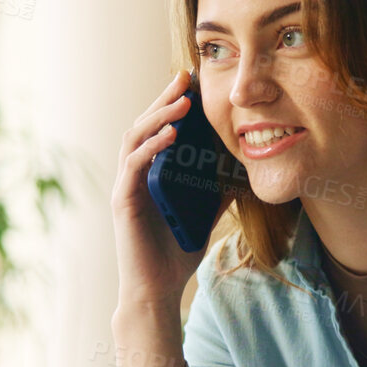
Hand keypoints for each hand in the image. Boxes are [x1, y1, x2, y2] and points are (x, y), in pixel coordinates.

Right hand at [112, 68, 235, 310]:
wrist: (158, 289)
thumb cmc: (176, 253)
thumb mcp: (206, 215)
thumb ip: (218, 192)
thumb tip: (243, 173)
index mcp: (151, 172)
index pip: (158, 128)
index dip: (173, 103)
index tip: (193, 82)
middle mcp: (134, 173)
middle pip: (144, 123)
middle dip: (165, 98)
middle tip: (185, 76)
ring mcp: (126, 185)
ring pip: (136, 137)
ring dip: (159, 115)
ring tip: (183, 102)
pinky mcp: (123, 200)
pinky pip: (134, 165)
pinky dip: (152, 146)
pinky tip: (172, 135)